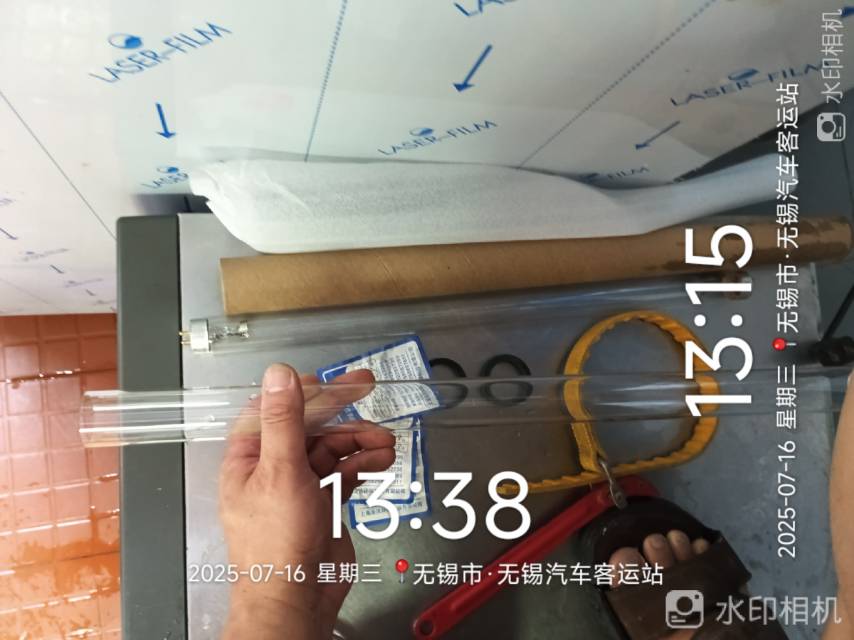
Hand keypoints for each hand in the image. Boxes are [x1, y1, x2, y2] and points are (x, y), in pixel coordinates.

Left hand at [220, 363, 395, 638]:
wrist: (297, 597)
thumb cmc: (274, 545)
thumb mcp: (280, 471)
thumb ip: (283, 420)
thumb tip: (279, 375)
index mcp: (249, 458)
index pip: (274, 410)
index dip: (301, 391)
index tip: (328, 377)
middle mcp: (273, 469)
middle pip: (309, 426)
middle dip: (340, 410)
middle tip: (366, 387)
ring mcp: (300, 486)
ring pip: (332, 448)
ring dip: (359, 439)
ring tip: (384, 440)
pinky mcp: (323, 503)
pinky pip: (345, 472)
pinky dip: (364, 462)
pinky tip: (382, 457)